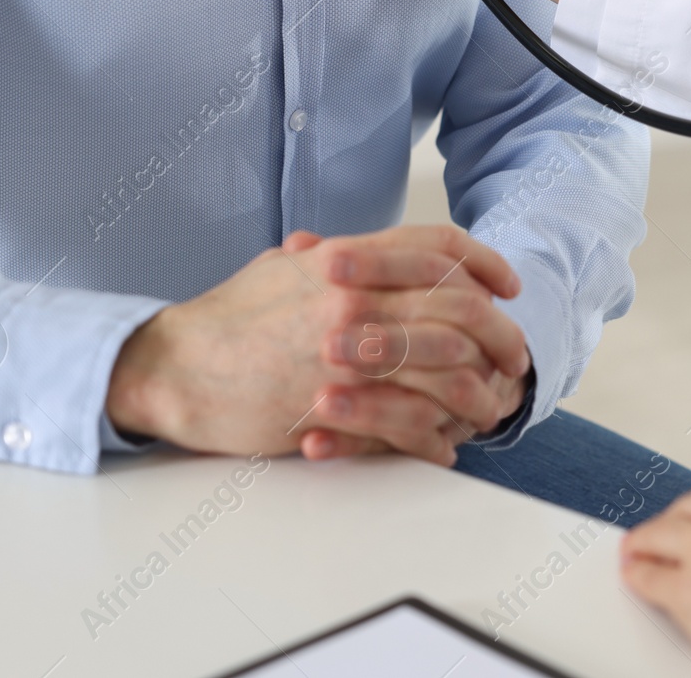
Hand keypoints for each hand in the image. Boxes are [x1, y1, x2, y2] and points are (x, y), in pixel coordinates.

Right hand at [106, 226, 527, 465]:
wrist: (174, 367)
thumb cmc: (225, 319)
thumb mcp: (279, 269)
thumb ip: (324, 256)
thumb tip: (339, 245)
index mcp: (346, 260)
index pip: (438, 247)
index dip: (484, 262)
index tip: (506, 285)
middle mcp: (355, 298)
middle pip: (460, 306)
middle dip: (501, 332)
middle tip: (516, 352)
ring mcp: (348, 353)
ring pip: (449, 368)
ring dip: (482, 391)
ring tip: (492, 406)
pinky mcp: (336, 406)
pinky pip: (411, 425)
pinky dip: (437, 438)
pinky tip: (446, 445)